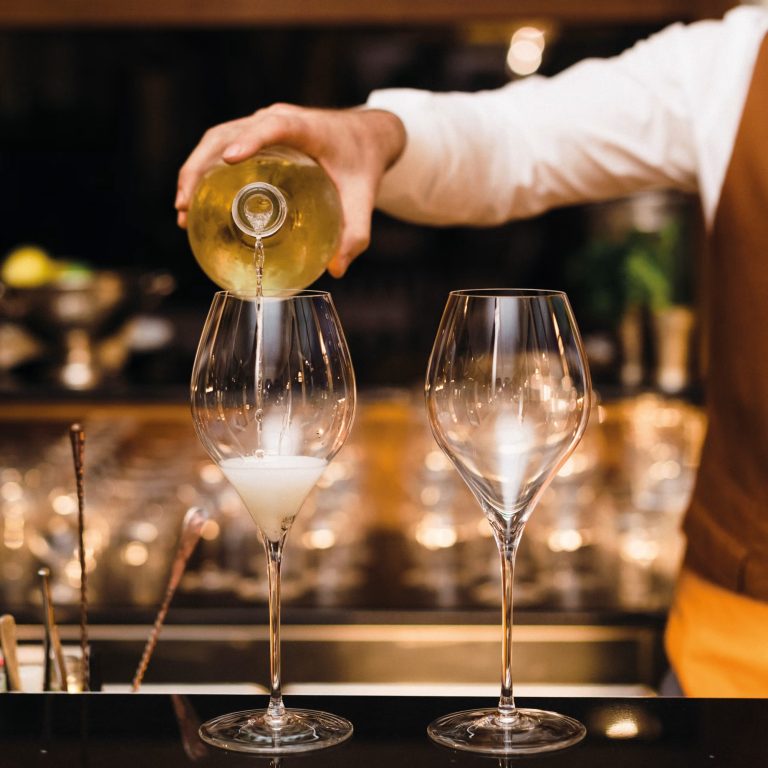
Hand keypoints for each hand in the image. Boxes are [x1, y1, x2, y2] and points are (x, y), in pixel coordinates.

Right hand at [175, 104, 405, 276]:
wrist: (365, 138)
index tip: (230, 160)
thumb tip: (336, 269)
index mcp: (306, 128)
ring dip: (193, 171)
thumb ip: (355, 233)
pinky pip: (221, 147)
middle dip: (199, 168)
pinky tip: (196, 204)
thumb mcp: (363, 199)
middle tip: (185, 207)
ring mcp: (262, 125)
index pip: (273, 126)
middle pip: (226, 134)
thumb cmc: (363, 164)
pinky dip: (203, 171)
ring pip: (216, 139)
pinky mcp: (255, 134)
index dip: (250, 139)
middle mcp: (277, 119)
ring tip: (183, 211)